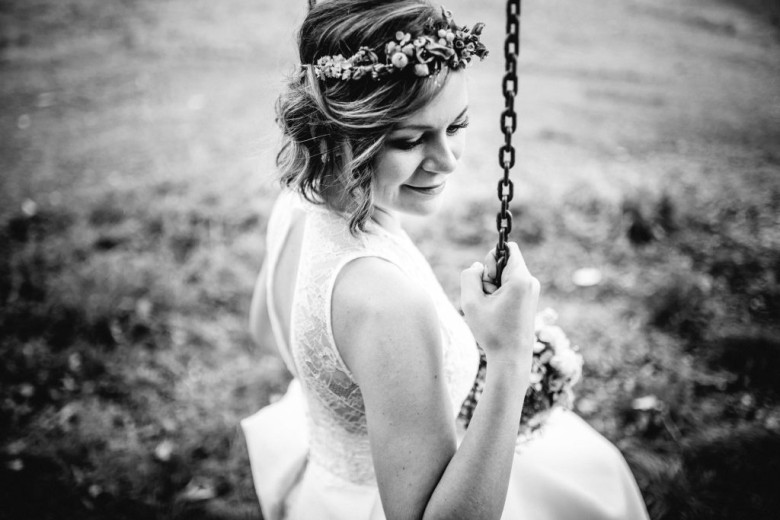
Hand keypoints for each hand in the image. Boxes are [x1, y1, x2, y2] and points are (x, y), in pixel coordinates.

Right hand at [460, 242, 538, 367]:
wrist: (511, 358)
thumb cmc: (492, 332)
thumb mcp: (471, 302)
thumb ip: (469, 276)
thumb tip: (477, 266)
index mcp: (520, 278)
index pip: (507, 248)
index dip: (491, 259)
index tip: (488, 280)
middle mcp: (530, 281)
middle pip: (504, 262)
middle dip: (490, 276)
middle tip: (488, 299)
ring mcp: (532, 291)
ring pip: (505, 276)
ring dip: (493, 288)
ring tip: (493, 309)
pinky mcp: (529, 300)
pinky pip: (510, 287)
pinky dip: (500, 296)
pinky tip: (498, 313)